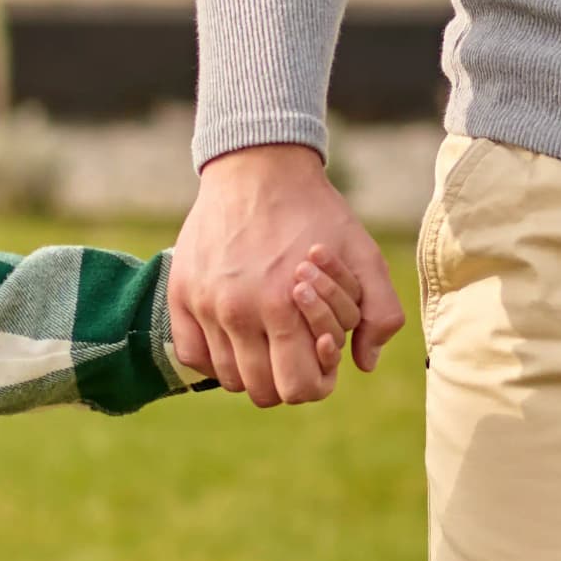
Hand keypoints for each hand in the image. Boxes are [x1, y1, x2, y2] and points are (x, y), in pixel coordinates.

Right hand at [171, 144, 403, 405]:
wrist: (259, 168)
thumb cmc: (317, 214)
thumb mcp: (365, 255)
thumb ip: (380, 313)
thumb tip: (363, 364)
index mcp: (282, 307)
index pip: (297, 389)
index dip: (318, 381)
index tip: (321, 354)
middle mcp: (238, 312)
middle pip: (263, 392)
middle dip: (288, 377)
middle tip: (297, 346)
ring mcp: (204, 305)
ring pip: (228, 378)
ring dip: (253, 367)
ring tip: (269, 335)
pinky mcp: (180, 294)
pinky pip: (192, 356)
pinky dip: (216, 356)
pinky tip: (237, 333)